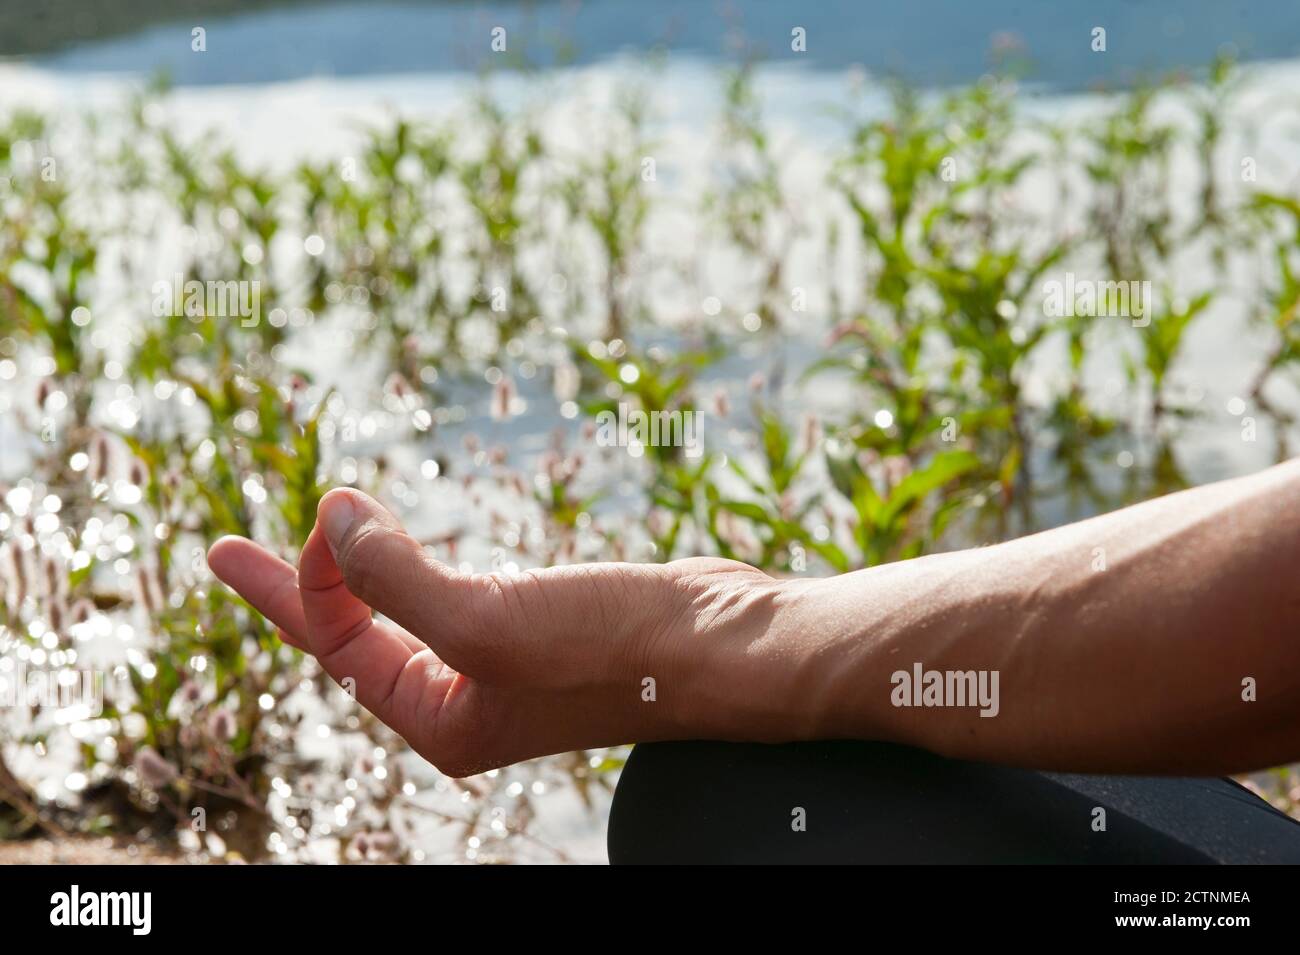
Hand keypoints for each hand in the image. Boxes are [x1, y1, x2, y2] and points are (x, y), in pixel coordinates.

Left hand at [207, 488, 815, 775]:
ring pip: (404, 609)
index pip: (339, 649)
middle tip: (225, 550)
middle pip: (354, 636)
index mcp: (443, 720)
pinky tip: (403, 546)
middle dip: (297, 587)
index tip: (312, 510)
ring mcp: (506, 662)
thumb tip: (334, 521)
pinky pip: (453, 590)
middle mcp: (467, 697)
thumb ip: (396, 577)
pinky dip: (419, 562)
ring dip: (357, 570)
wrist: (726, 645)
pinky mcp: (544, 622)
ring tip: (313, 536)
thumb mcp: (488, 619)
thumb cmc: (615, 649)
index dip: (301, 582)